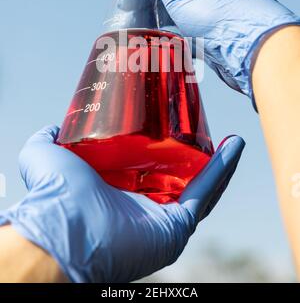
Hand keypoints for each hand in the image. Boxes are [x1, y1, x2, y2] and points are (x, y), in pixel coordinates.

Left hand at [0, 126, 243, 282]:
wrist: (64, 224)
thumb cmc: (51, 192)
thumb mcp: (44, 154)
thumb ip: (49, 137)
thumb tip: (57, 126)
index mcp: (115, 190)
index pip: (146, 168)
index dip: (161, 148)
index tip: (171, 123)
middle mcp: (140, 207)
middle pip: (177, 178)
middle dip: (193, 155)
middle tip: (202, 129)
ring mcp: (160, 217)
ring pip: (198, 187)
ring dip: (217, 163)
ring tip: (229, 139)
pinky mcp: (175, 226)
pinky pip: (205, 195)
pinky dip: (222, 171)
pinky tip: (234, 146)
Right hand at [115, 0, 299, 104]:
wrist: (248, 48)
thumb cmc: (216, 7)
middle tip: (123, 2)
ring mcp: (210, 8)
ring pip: (172, 8)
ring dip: (150, 13)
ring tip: (132, 21)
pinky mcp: (210, 32)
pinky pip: (182, 28)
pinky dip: (166, 31)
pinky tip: (152, 37)